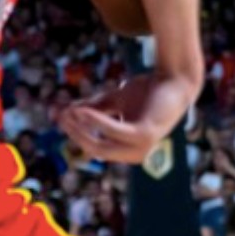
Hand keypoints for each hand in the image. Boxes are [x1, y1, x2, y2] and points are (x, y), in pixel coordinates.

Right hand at [58, 74, 192, 162]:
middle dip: (75, 133)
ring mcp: (142, 147)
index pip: (94, 148)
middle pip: (95, 150)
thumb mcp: (113, 102)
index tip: (60, 115)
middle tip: (61, 113)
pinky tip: (81, 110)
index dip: (75, 133)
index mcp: (129, 150)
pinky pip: (112, 131)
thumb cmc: (146, 92)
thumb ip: (91, 109)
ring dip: (82, 128)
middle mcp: (136, 154)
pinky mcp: (145, 136)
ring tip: (70, 110)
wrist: (174, 81)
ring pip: (100, 146)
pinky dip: (95, 121)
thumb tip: (61, 113)